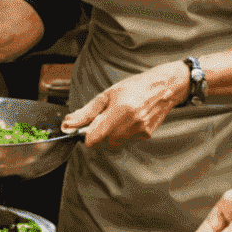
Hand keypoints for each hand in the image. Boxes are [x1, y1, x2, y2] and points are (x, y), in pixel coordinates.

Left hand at [62, 62, 186, 148]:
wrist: (162, 88)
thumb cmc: (134, 87)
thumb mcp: (107, 94)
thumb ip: (86, 112)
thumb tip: (69, 124)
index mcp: (121, 110)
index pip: (96, 137)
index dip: (86, 135)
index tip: (83, 129)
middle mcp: (132, 124)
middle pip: (103, 143)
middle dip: (95, 136)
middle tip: (98, 121)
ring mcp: (140, 132)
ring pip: (113, 145)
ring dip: (106, 137)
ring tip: (112, 119)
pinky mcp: (145, 136)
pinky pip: (124, 142)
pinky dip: (118, 136)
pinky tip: (123, 122)